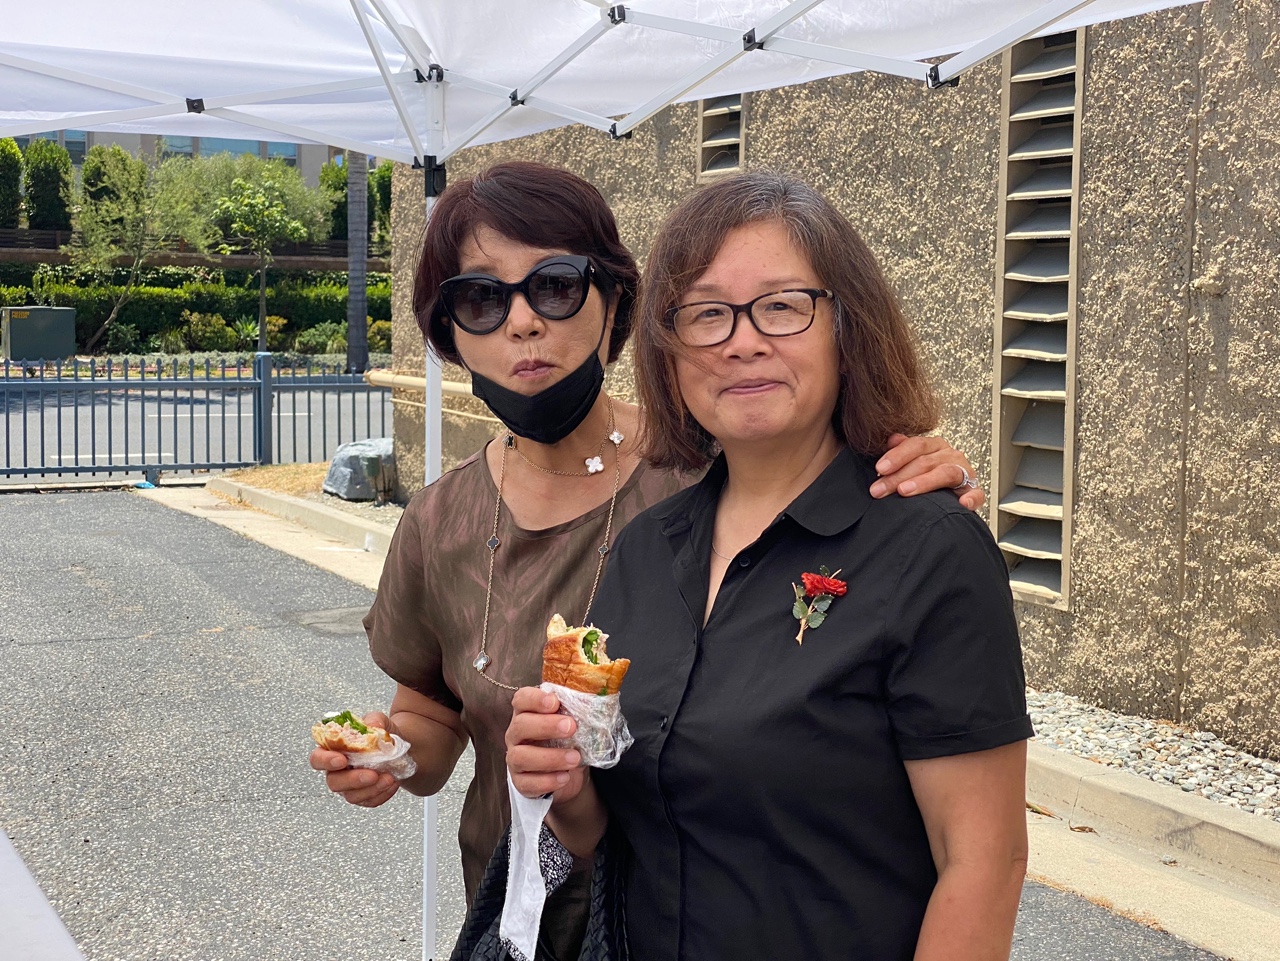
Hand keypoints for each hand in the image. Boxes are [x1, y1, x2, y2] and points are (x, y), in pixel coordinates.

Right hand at [309, 711, 400, 807]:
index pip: (318, 758)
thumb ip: (374, 719)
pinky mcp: (363, 796)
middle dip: (353, 780)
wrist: (398, 748)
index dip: (326, 761)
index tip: (342, 760)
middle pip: (334, 782)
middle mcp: (337, 771)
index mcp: (334, 750)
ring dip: (371, 789)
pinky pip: (369, 802)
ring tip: (389, 778)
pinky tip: (392, 783)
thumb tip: (373, 725)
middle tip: (372, 775)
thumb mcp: (379, 721)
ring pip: (351, 796)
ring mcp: (349, 786)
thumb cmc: (381, 734)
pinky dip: (382, 794)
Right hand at [506, 687, 585, 804]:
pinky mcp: (520, 782)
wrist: (567, 773)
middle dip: (546, 726)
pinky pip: (526, 783)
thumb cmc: (566, 741)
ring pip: (520, 756)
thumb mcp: (573, 723)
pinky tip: (565, 777)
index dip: (534, 699)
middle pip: (520, 725)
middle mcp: (516, 734)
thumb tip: (593, 702)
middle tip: (571, 727)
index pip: (521, 699)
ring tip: (575, 758)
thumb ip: (576, 711)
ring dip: (550, 757)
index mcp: (527, 713)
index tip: (555, 702)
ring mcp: (515, 759)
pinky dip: (547, 781)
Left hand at [871, 433, 985, 510]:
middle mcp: (950, 455)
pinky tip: (962, 503)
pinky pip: (976, 493)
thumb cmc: (928, 475)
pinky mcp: (974, 491)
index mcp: (934, 446)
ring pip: (945, 473)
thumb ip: (902, 449)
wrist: (952, 495)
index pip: (916, 445)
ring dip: (924, 482)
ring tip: (905, 491)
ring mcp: (964, 472)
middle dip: (899, 476)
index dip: (897, 456)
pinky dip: (971, 497)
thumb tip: (892, 439)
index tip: (880, 468)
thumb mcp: (913, 460)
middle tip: (880, 489)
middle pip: (925, 461)